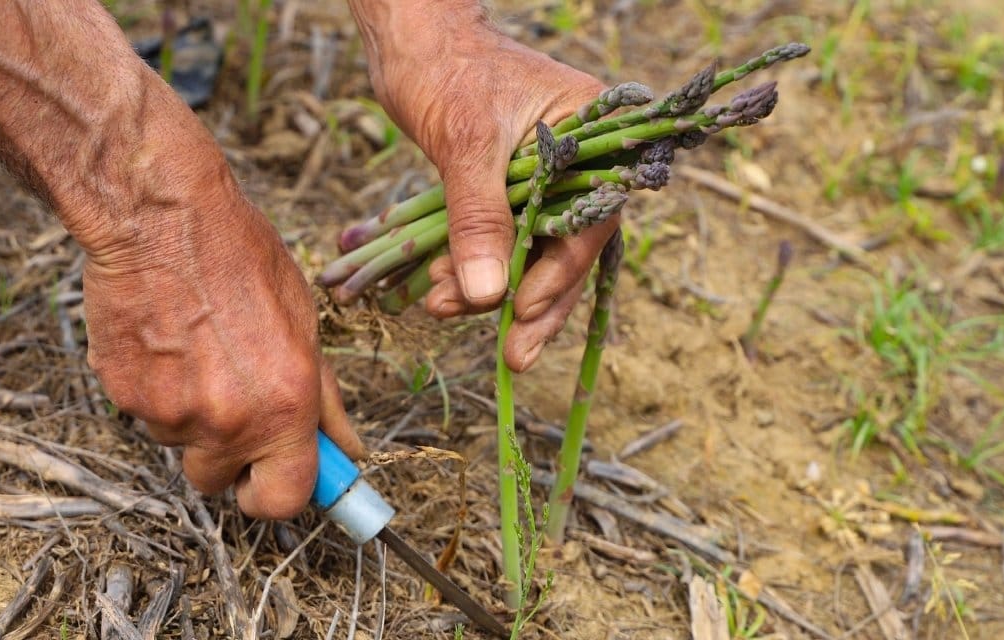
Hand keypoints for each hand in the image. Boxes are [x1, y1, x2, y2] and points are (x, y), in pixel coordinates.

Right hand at [81, 183, 364, 519]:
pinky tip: (165, 339)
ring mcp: (169, 412)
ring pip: (178, 443)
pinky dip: (153, 389)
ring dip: (188, 415)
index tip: (272, 477)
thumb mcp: (305, 324)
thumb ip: (325, 399)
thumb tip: (349, 449)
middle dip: (227, 456)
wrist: (161, 218)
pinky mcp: (122, 394)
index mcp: (285, 407)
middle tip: (231, 400)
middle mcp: (227, 421)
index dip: (275, 494)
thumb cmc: (241, 258)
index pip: (283, 501)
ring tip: (196, 349)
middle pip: (219, 481)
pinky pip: (143, 413)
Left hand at [354, 6, 618, 371]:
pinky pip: (500, 240)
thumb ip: (479, 218)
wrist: (409, 39)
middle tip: (514, 357)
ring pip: (530, 252)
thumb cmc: (445, 69)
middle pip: (566, 247)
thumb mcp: (464, 145)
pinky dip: (471, 266)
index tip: (521, 311)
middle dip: (533, 303)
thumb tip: (489, 294)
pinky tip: (440, 289)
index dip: (559, 272)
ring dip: (489, 287)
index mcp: (594, 133)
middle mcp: (580, 159)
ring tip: (442, 307)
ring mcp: (546, 176)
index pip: (590, 218)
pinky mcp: (509, 189)